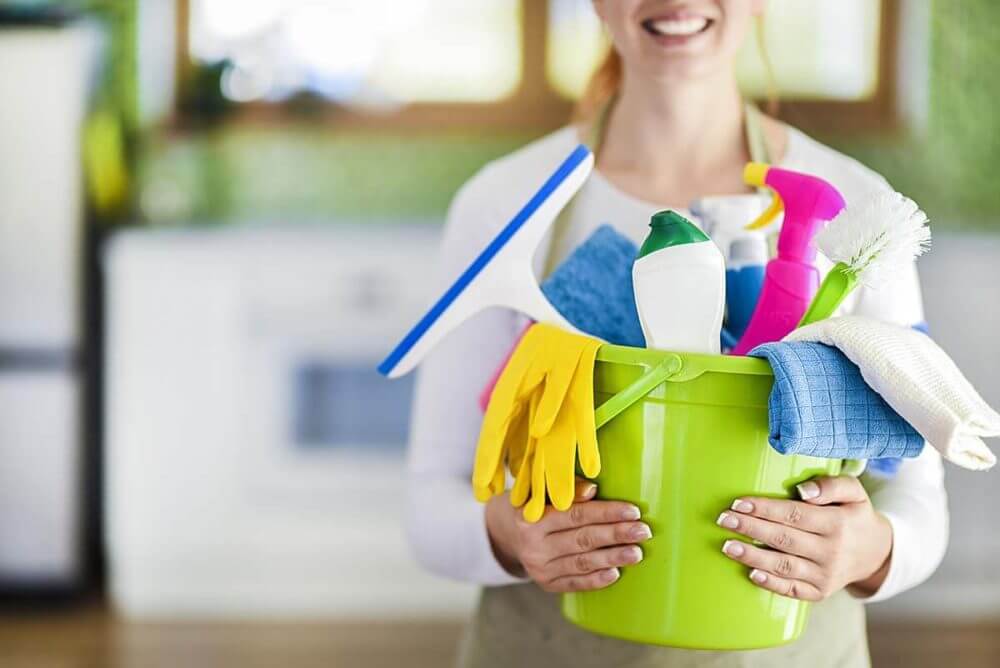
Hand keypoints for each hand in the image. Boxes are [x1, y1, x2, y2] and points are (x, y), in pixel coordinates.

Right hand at [485, 478, 650, 591]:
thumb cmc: (534, 504)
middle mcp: (532, 544)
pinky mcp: (546, 584)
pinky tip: (615, 573)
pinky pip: (575, 583)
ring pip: (582, 562)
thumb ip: (567, 488)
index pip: (575, 514)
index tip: (633, 511)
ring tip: (636, 553)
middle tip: (643, 532)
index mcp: (530, 516)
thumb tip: (593, 490)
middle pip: (582, 539)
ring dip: (612, 558)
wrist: (507, 532)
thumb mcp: (541, 490)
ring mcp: (538, 568)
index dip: (606, 512)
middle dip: (616, 535)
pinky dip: (596, 579)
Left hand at [716, 475, 892, 600]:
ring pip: (784, 566)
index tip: (739, 503)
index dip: (765, 509)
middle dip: (751, 528)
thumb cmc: (854, 515)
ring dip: (753, 556)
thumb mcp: (854, 492)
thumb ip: (831, 485)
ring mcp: (825, 575)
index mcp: (837, 523)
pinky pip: (792, 589)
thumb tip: (803, 491)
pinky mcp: (819, 592)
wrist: (875, 553)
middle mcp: (831, 551)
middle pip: (784, 539)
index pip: (795, 514)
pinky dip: (771, 583)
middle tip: (723, 519)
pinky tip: (750, 573)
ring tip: (727, 546)